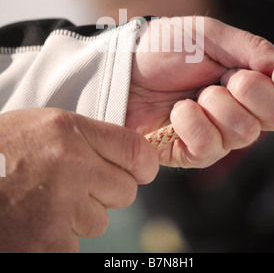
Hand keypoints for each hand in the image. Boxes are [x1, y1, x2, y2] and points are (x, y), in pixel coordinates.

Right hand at [0, 108, 158, 252]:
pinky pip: (76, 245)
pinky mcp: (48, 244)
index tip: (139, 170)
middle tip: (72, 185)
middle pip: (125, 191)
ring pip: (100, 221)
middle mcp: (70, 166)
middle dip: (105, 191)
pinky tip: (33, 222)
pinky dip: (59, 239)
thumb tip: (132, 157)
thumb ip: (87, 137)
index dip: (141, 164)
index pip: (136, 151)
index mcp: (68, 131)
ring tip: (43, 202)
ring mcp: (58, 208)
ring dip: (79, 217)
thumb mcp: (42, 127)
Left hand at [127, 16, 273, 167]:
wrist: (122, 65)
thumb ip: (253, 49)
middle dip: (255, 93)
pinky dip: (193, 123)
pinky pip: (209, 147)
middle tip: (226, 77)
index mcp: (253, 78)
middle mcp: (242, 108)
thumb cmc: (165, 46)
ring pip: (246, 133)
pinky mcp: (191, 151)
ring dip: (218, 105)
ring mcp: (218, 132)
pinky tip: (178, 111)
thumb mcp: (210, 35)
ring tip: (194, 92)